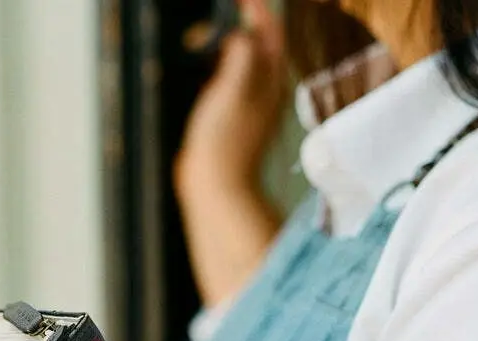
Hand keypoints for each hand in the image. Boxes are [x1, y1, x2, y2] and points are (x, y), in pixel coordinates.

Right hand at [176, 0, 287, 195]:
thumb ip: (242, 55)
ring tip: (213, 32)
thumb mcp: (234, 90)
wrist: (216, 186)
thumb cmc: (225, 143)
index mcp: (271, 82)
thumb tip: (242, 34)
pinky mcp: (232, 119)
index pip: (271, 33)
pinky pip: (229, 82)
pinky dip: (219, 66)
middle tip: (228, 9)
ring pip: (244, 62)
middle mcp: (264, 92)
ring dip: (230, 43)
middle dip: (245, 22)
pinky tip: (206, 67)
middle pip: (260, 45)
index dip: (257, 9)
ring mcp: (248, 106)